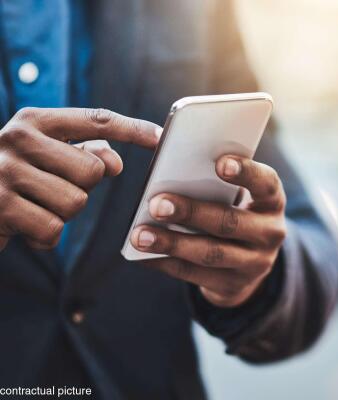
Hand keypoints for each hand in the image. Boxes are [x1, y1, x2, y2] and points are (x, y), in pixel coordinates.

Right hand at [0, 107, 159, 249]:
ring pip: (76, 203)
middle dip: (82, 188)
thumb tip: (115, 162)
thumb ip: (82, 152)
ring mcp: (4, 172)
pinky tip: (23, 224)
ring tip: (34, 205)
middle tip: (52, 188)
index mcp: (35, 120)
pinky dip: (44, 236)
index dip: (132, 129)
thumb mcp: (42, 156)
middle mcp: (18, 138)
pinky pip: (53, 230)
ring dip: (62, 213)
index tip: (162, 138)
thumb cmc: (10, 178)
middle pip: (92, 170)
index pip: (95, 120)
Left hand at [130, 156, 286, 307]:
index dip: (246, 173)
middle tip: (157, 204)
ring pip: (211, 253)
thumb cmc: (235, 211)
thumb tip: (170, 172)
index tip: (220, 164)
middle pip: (230, 222)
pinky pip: (195, 275)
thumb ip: (215, 184)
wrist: (249, 262)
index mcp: (272, 202)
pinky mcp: (233, 285)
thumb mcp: (239, 197)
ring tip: (140, 236)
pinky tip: (143, 255)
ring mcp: (255, 264)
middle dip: (192, 213)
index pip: (266, 184)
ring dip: (173, 244)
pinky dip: (166, 263)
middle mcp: (270, 233)